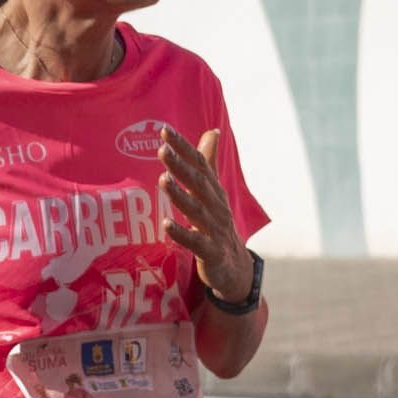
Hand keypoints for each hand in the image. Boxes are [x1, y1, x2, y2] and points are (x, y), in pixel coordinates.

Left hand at [157, 127, 254, 305]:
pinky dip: (182, 233)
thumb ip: (209, 162)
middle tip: (162, 149)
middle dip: (181, 166)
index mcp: (213, 190)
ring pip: (196, 210)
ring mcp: (215, 229)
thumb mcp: (214, 191)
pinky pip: (196, 242)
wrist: (235, 266)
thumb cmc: (218, 224)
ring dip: (179, 195)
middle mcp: (216, 206)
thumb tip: (213, 131)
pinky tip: (166, 224)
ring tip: (163, 180)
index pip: (199, 164)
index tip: (165, 130)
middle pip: (198, 183)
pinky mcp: (211, 252)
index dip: (184, 147)